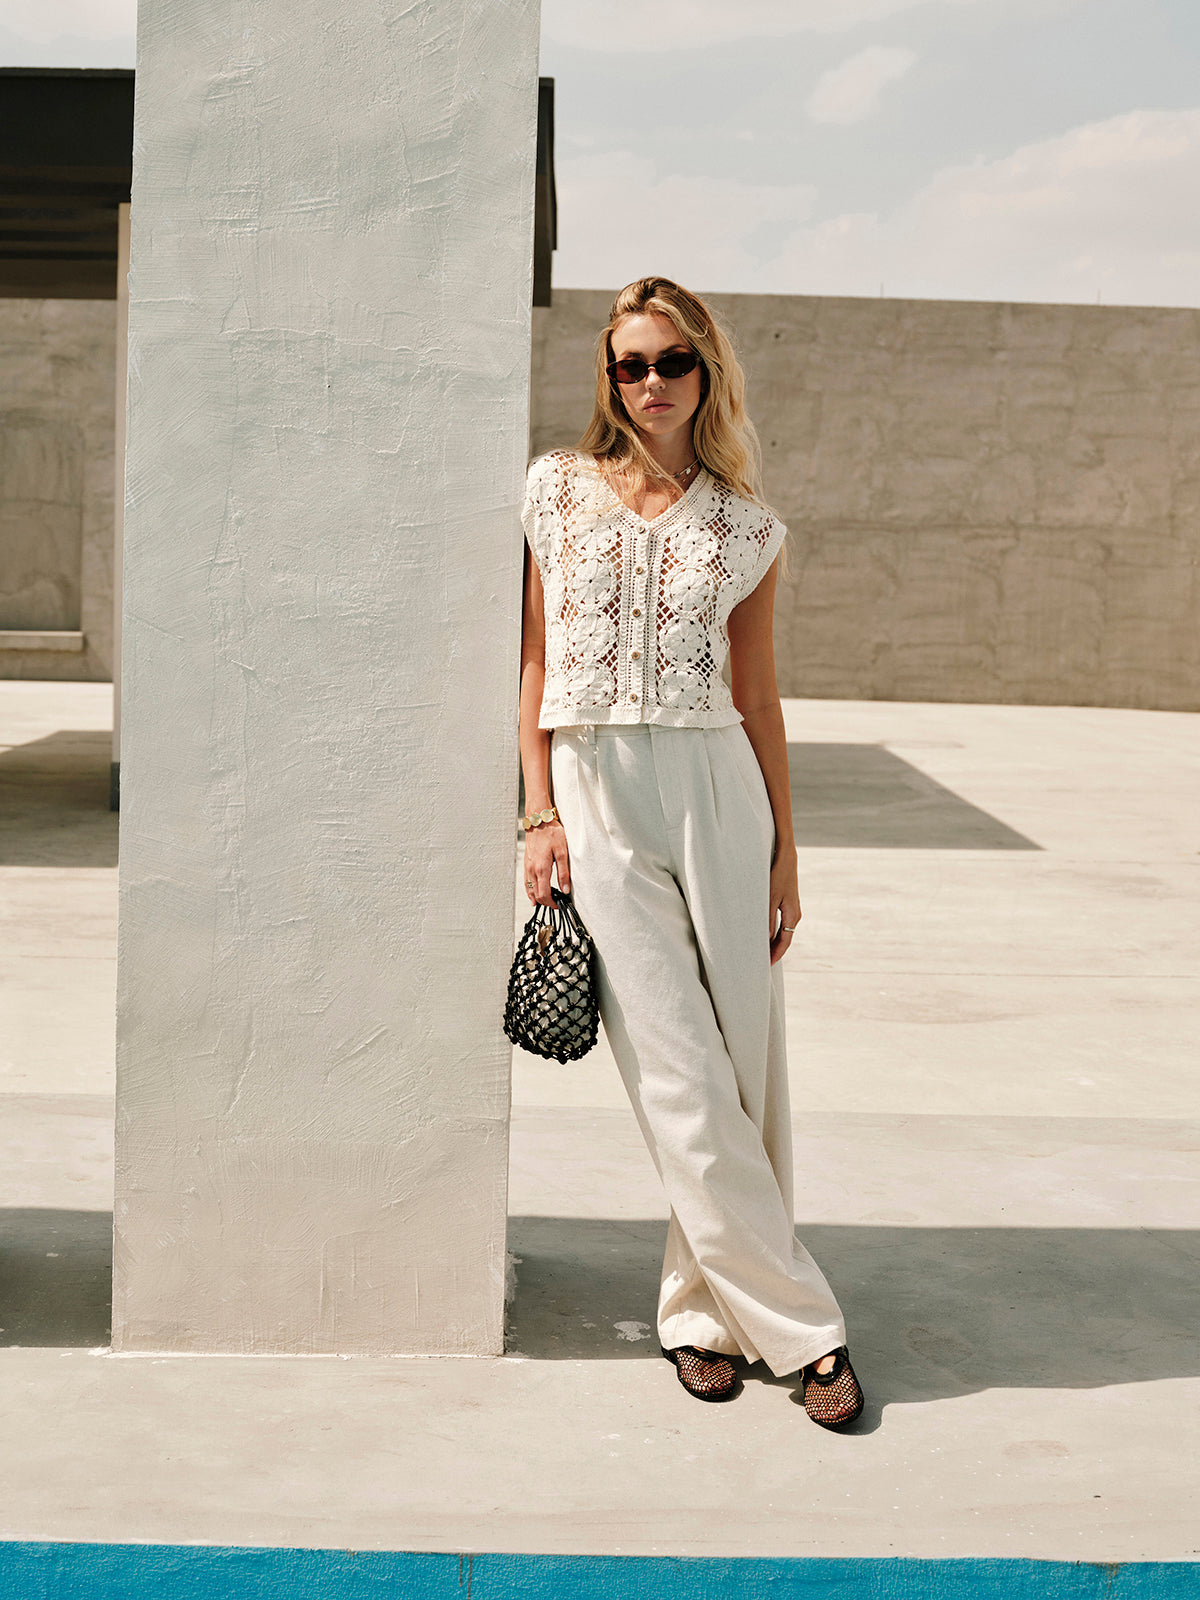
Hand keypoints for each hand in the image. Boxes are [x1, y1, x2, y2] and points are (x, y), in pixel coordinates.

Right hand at [524, 820, 569, 905]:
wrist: (539, 822)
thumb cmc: (551, 834)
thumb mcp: (562, 852)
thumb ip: (564, 872)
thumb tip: (565, 889)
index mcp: (541, 869)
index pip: (544, 894)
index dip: (551, 903)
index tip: (558, 905)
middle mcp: (532, 870)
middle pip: (536, 894)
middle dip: (545, 902)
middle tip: (555, 904)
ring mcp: (527, 867)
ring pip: (529, 889)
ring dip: (537, 898)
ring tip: (546, 901)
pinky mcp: (526, 863)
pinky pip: (526, 882)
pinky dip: (530, 890)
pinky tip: (533, 894)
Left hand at [769, 848, 800, 965]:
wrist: (786, 857)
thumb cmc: (778, 876)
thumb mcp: (770, 899)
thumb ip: (768, 920)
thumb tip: (765, 940)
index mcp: (793, 916)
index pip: (785, 942)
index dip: (775, 955)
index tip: (765, 965)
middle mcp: (795, 915)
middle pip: (785, 939)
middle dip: (774, 951)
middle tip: (760, 962)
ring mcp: (792, 909)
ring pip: (783, 931)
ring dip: (773, 941)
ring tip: (760, 951)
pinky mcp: (787, 903)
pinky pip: (781, 923)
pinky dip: (773, 931)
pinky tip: (764, 933)